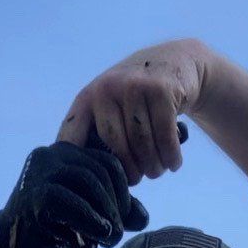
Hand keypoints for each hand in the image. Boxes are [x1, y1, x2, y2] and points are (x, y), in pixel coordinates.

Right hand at [0, 141, 147, 247]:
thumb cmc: (52, 229)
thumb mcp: (87, 215)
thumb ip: (114, 212)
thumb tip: (142, 218)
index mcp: (66, 152)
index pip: (106, 162)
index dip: (123, 190)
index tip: (126, 217)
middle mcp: (51, 155)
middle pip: (98, 171)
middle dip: (115, 204)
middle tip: (118, 232)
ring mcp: (40, 172)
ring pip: (87, 182)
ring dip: (105, 213)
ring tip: (110, 237)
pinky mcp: (33, 194)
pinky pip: (69, 202)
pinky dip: (89, 220)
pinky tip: (97, 234)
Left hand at [57, 39, 210, 184]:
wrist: (175, 60)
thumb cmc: (138, 97)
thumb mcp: (113, 106)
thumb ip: (101, 133)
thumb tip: (97, 182)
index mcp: (87, 98)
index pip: (72, 136)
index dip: (76, 165)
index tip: (85, 186)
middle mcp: (106, 89)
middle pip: (115, 147)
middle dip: (130, 170)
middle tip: (139, 179)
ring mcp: (133, 86)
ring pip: (142, 144)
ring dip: (153, 166)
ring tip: (157, 171)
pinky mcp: (160, 89)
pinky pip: (164, 136)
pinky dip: (170, 156)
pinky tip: (173, 164)